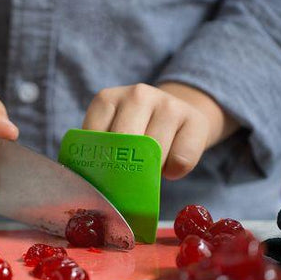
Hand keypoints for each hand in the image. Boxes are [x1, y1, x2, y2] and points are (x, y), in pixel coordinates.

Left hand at [82, 82, 237, 179]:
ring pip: (155, 154)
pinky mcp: (194, 120)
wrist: (180, 117)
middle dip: (125, 168)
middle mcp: (137, 94)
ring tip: (150, 168)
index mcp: (107, 98)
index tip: (102, 173)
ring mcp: (167, 104)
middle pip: (126, 143)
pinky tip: (170, 167)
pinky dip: (174, 172)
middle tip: (127, 180)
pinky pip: (181, 160)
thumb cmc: (137, 132)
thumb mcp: (112, 133)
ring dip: (151, 172)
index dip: (98, 161)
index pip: (93, 136)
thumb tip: (85, 184)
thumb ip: (98, 150)